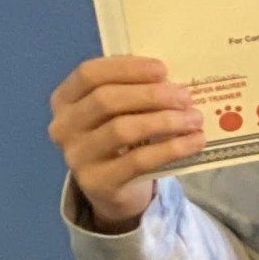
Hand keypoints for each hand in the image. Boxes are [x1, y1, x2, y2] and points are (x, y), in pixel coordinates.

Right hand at [48, 56, 204, 230]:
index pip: (89, 74)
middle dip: (151, 95)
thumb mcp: (118, 112)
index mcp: (64, 100)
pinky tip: (195, 141)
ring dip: (165, 121)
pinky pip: (139, 161)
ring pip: (123, 129)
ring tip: (194, 119)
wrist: (113, 191)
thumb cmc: (119, 140)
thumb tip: (173, 82)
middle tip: (185, 97)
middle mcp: (63, 126)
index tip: (162, 69)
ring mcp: (77, 156)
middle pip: (106, 100)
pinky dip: (172, 148)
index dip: (127, 68)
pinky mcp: (98, 182)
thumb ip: (133, 93)